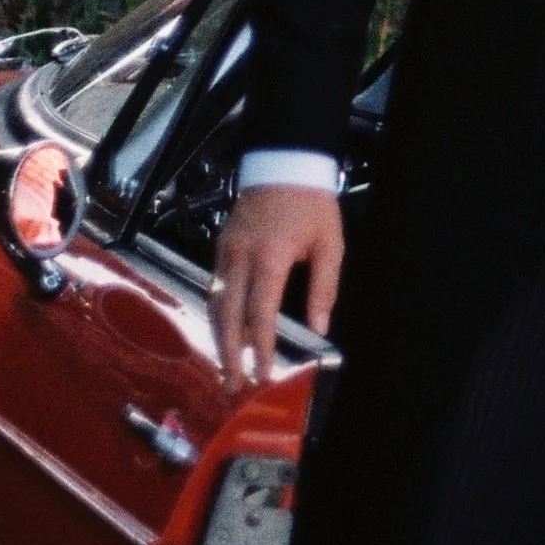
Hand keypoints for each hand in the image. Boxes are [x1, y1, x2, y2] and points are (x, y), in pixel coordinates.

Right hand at [213, 180, 344, 390]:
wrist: (284, 159)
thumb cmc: (311, 201)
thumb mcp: (330, 243)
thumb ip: (324, 288)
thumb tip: (319, 328)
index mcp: (270, 258)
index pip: (260, 315)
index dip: (259, 349)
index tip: (262, 375)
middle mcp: (241, 257)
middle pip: (228, 317)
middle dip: (230, 355)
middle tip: (234, 385)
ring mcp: (225, 251)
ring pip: (216, 304)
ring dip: (218, 339)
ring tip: (226, 367)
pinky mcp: (221, 246)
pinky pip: (214, 287)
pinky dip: (217, 314)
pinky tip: (223, 332)